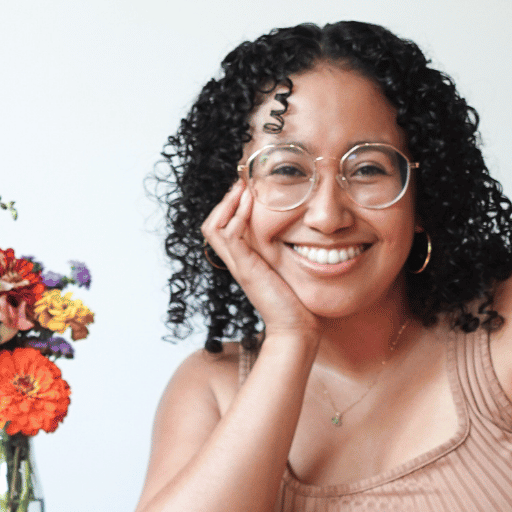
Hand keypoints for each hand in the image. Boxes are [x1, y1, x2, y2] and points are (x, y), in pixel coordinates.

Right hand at [201, 180, 321, 342]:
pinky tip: (251, 206)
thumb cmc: (296, 301)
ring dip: (228, 204)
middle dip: (224, 200)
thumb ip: (285, 251)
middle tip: (242, 184)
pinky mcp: (246, 269)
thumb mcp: (288, 268)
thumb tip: (300, 230)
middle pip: (210, 225)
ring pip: (213, 227)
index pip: (221, 227)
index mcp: (243, 260)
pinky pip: (230, 237)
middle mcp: (236, 261)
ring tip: (244, 189)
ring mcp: (239, 265)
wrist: (296, 328)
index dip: (229, 206)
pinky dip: (237, 218)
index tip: (247, 189)